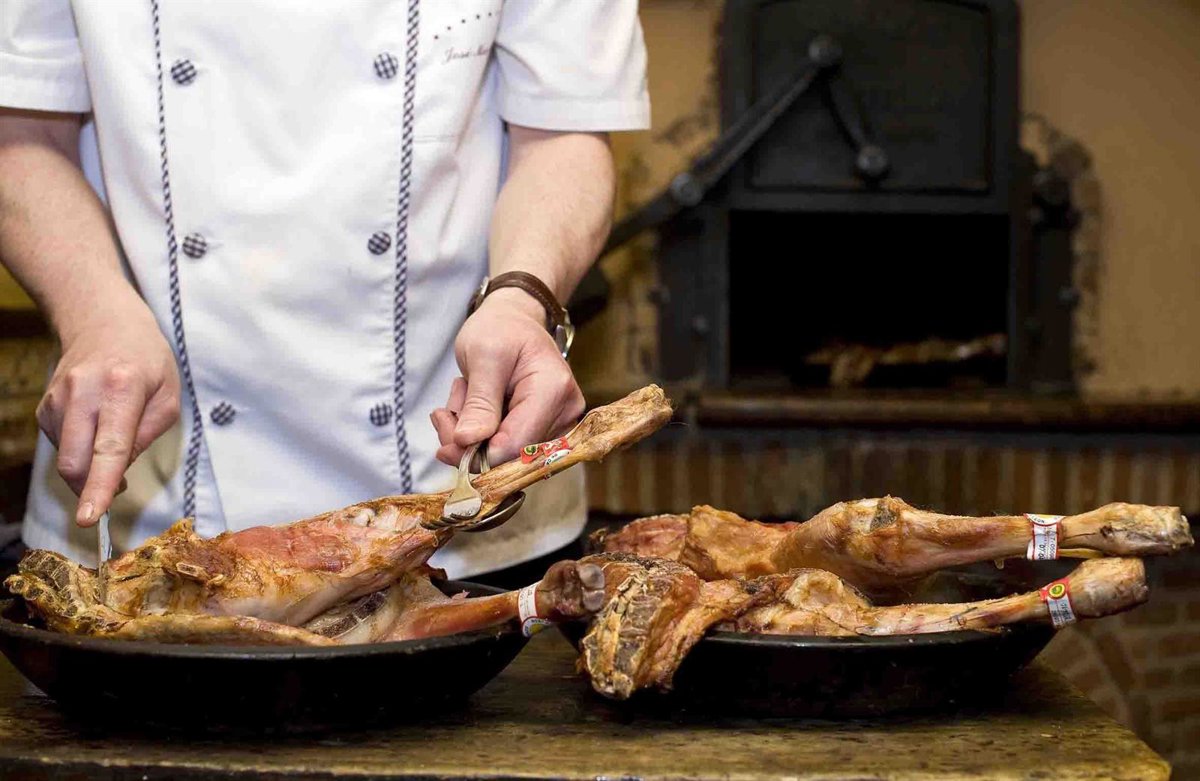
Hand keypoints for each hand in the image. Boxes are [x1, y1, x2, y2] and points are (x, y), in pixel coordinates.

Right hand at [36, 300, 180, 525]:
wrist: (103, 323)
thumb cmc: (146, 360)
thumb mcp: (168, 395)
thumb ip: (148, 435)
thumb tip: (118, 471)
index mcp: (122, 388)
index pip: (109, 448)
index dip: (99, 486)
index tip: (90, 518)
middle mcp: (83, 393)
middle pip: (75, 463)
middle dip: (92, 488)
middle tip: (117, 488)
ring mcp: (57, 399)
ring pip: (67, 458)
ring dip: (90, 466)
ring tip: (114, 435)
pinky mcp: (44, 407)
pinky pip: (62, 446)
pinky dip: (81, 450)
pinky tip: (96, 426)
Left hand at [430, 289, 584, 464]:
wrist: (514, 321)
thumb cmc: (500, 329)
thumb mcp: (483, 356)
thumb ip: (479, 401)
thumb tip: (468, 442)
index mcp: (553, 390)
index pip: (517, 445)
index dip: (478, 454)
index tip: (446, 442)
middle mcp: (565, 413)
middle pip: (512, 455)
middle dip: (471, 442)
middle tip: (445, 415)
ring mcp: (559, 424)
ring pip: (506, 455)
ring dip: (473, 436)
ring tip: (463, 398)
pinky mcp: (545, 431)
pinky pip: (507, 448)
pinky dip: (481, 435)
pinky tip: (472, 408)